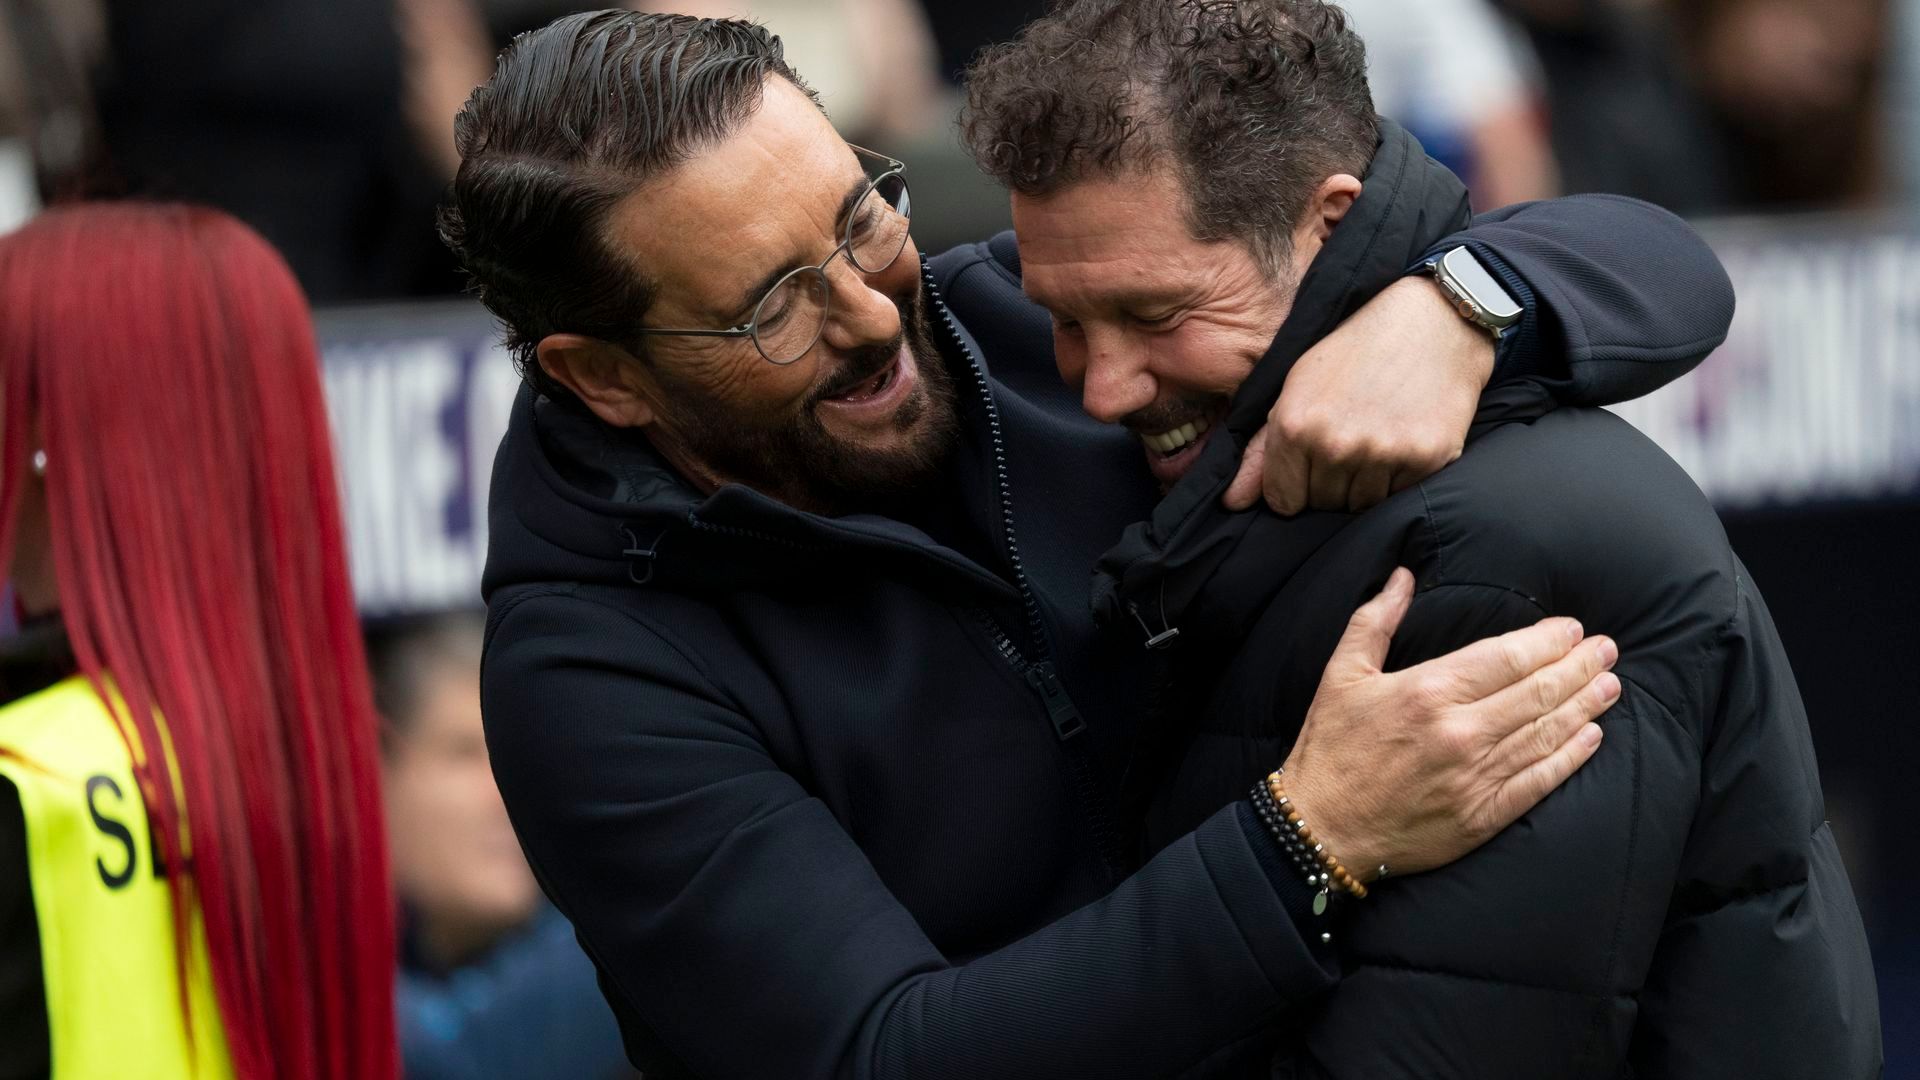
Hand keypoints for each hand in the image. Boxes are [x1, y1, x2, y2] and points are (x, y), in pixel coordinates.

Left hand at [1224, 276, 1495, 515]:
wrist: (1433, 319)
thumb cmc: (1356, 349)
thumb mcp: (1297, 386)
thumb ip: (1263, 449)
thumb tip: (1233, 503)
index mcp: (1294, 423)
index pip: (1283, 500)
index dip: (1295, 485)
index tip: (1310, 464)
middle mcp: (1335, 444)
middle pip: (1323, 505)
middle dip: (1330, 482)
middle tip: (1350, 439)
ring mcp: (1382, 453)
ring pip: (1361, 504)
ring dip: (1365, 482)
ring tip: (1376, 437)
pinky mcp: (1425, 458)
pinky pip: (1400, 495)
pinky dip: (1400, 477)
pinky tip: (1402, 438)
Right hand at [1278, 568, 1616, 879]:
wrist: (1320, 829)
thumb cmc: (1330, 748)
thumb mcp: (1340, 673)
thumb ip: (1375, 620)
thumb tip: (1402, 575)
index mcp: (1427, 692)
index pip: (1506, 657)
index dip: (1548, 641)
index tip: (1573, 629)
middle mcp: (1459, 732)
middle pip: (1537, 692)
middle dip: (1579, 667)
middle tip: (1607, 650)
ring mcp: (1475, 777)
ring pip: (1546, 733)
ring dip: (1585, 706)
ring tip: (1610, 685)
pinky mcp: (1483, 816)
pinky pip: (1539, 781)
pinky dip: (1570, 757)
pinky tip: (1590, 737)